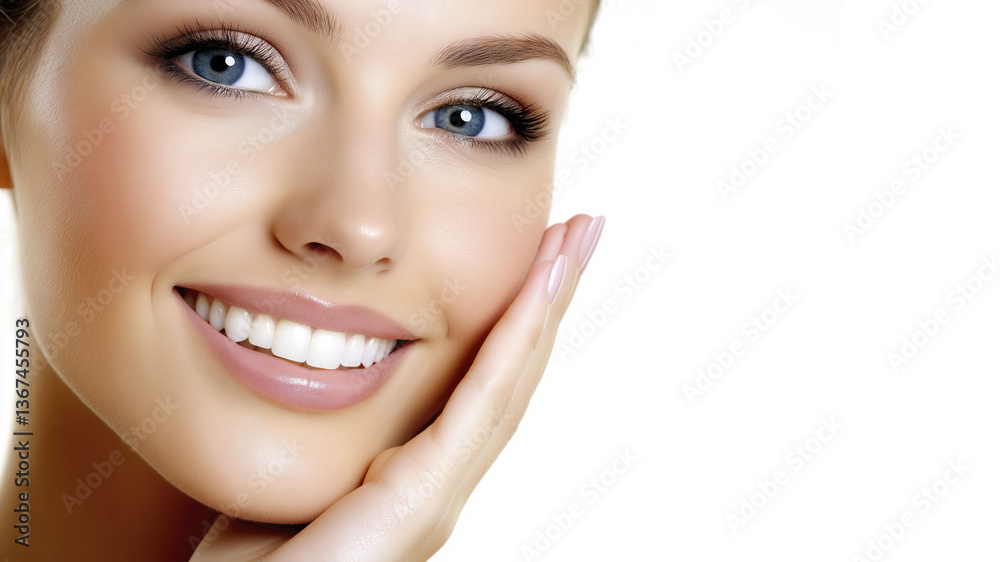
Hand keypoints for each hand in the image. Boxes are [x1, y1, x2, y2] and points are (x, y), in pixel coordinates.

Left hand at [191, 214, 603, 560]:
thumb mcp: (290, 474)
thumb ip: (321, 433)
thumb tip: (311, 373)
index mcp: (412, 473)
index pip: (480, 380)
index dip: (515, 315)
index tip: (539, 250)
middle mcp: (437, 484)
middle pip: (510, 374)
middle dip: (549, 297)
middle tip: (583, 229)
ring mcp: (435, 498)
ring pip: (508, 383)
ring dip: (547, 306)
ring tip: (578, 240)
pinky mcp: (418, 505)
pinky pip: (477, 410)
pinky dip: (513, 346)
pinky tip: (539, 291)